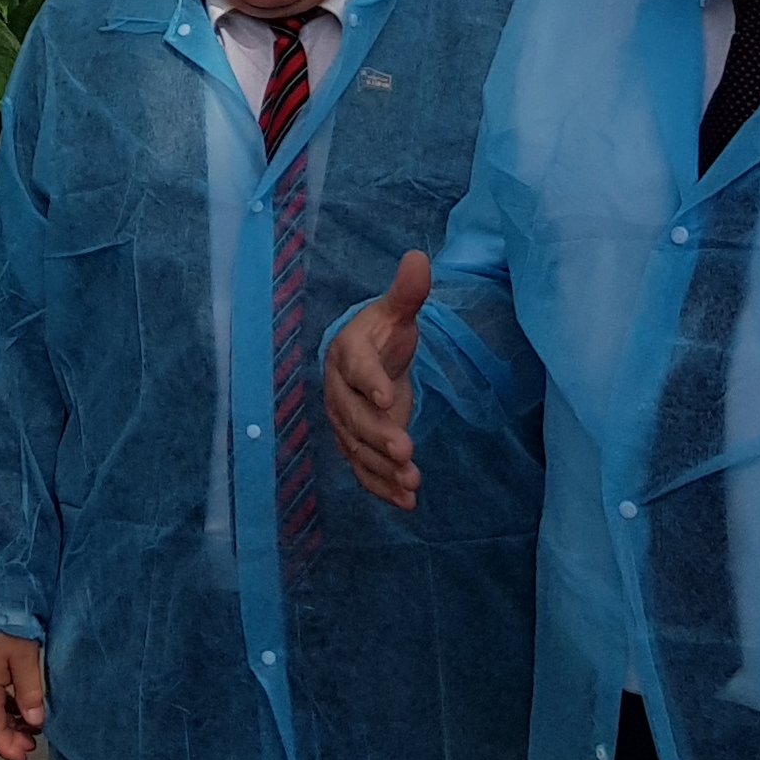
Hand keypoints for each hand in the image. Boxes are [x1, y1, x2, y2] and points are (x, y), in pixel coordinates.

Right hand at [0, 633, 48, 759]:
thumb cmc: (5, 622)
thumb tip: (35, 722)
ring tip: (29, 728)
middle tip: (28, 747)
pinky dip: (2, 711)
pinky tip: (18, 707)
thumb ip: (30, 693)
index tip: (24, 757)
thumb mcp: (25, 658)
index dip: (8, 749)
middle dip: (6, 741)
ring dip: (5, 726)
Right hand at [324, 250, 433, 509]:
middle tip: (406, 450)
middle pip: (353, 417)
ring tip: (412, 481)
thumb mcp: (397, 313)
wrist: (366, 360)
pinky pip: (363, 470)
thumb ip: (408, 293)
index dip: (371, 383)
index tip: (389, 398)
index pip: (357, 369)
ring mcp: (345, 422)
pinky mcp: (356, 445)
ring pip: (358, 449)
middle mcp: (339, 391)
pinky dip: (382, 488)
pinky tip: (407, 502)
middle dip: (378, 435)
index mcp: (347, 354)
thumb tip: (420, 257)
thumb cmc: (383, 334)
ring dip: (382, 468)